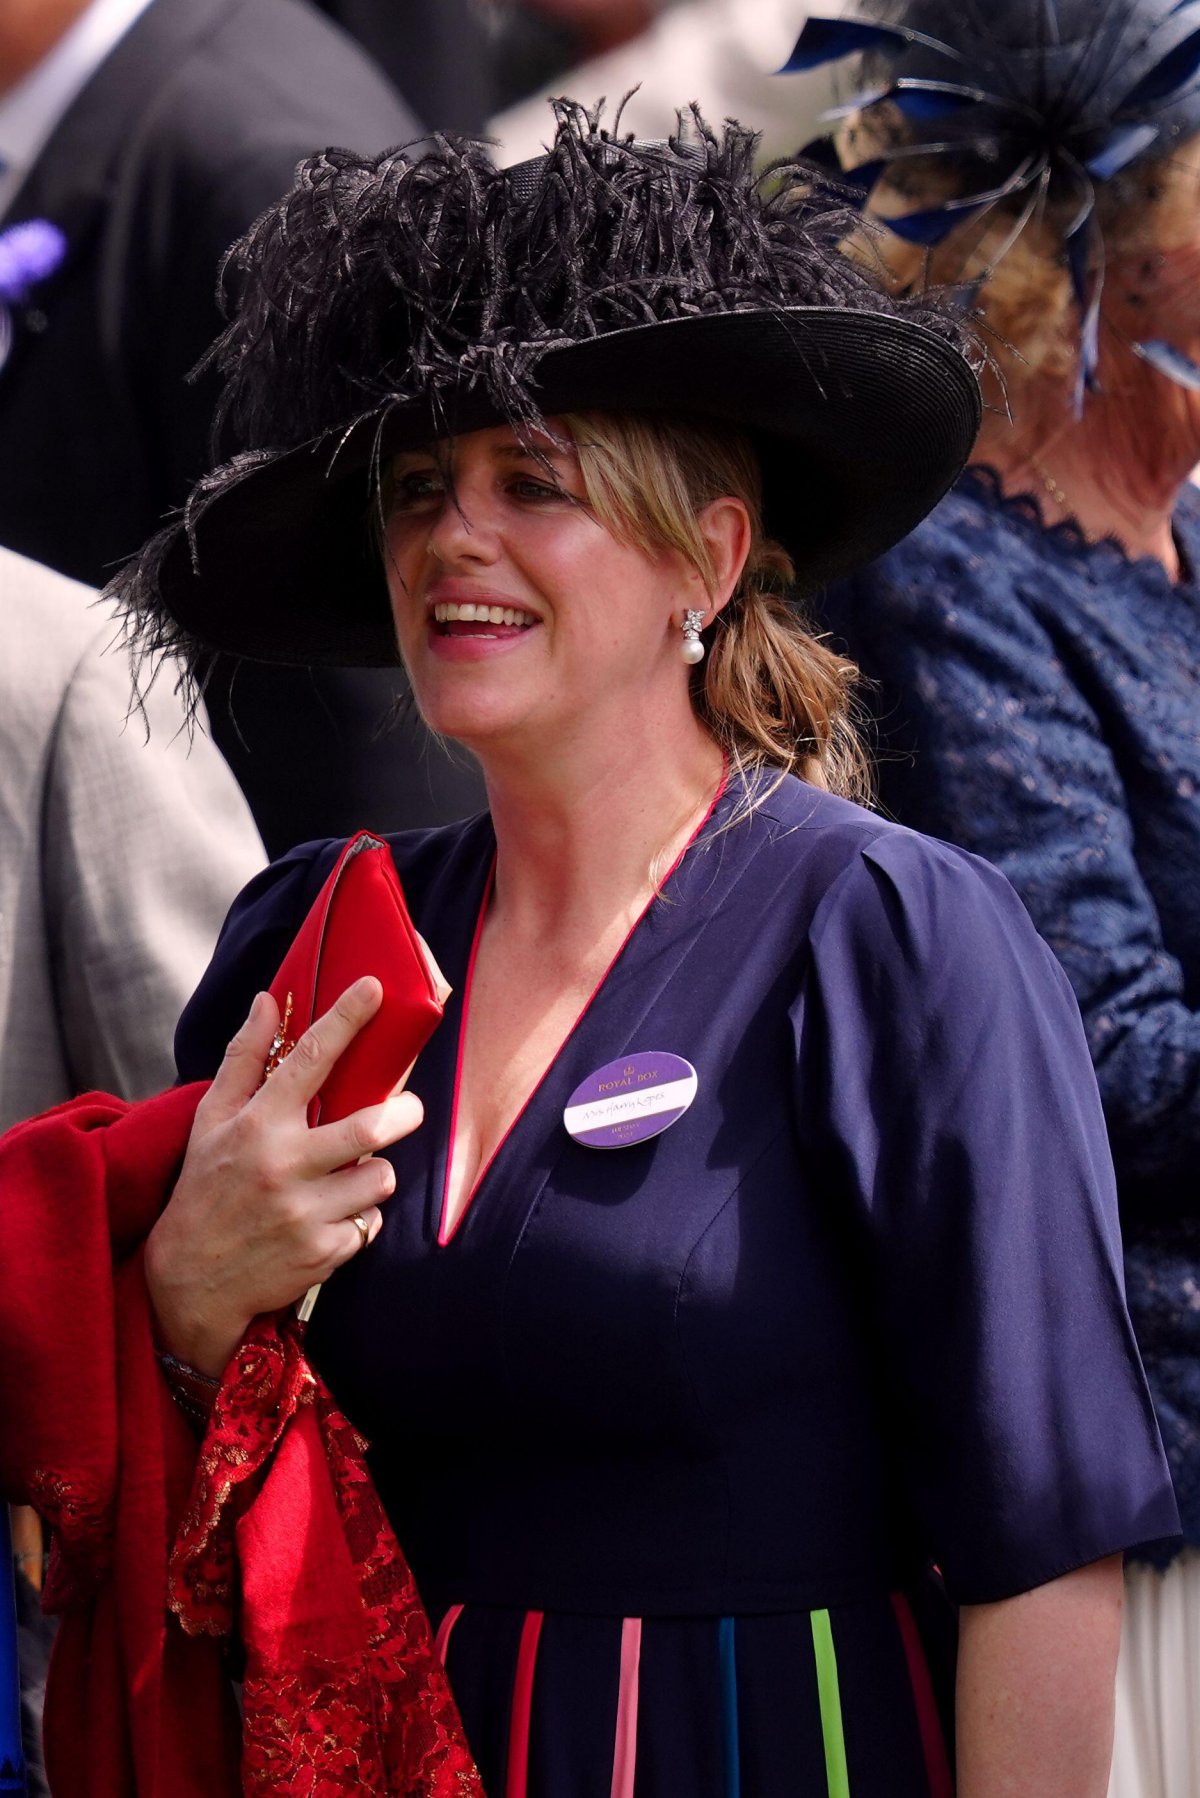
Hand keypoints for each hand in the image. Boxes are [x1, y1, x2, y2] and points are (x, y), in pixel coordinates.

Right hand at [145, 978, 422, 1376]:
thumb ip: (243, 1059)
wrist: (189, 1281)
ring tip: (350, 1175)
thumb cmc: (204, 1188)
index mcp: (256, 1126)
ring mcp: (304, 1214)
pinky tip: (330, 1217)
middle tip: (407, 1109)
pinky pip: (371, 1223)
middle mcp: (282, 1167)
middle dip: (403, 1113)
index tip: (374, 988)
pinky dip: (361, 1216)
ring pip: (380, 1178)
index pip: (308, 1060)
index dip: (346, 1019)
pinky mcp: (323, 1253)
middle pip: (369, 1129)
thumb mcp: (212, 1120)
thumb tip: (267, 1001)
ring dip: (376, 1173)